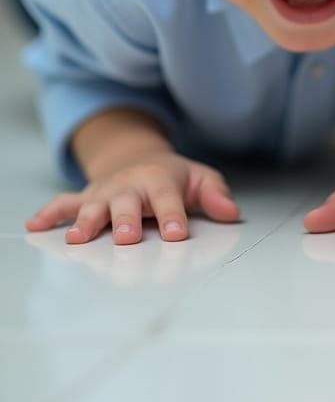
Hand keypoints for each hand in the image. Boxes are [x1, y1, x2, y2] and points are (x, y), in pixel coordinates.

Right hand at [25, 152, 239, 244]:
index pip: (168, 199)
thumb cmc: (175, 178)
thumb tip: (232, 212)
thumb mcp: (201, 180)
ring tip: (78, 240)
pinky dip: (50, 214)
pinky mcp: (86, 199)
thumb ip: (216, 195)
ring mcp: (105, 193)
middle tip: (128, 239)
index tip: (177, 235)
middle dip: (126, 221)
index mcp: (160, 179)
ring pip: (94, 207)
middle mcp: (129, 185)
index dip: (173, 217)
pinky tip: (35, 225)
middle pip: (127, 203)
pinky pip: (64, 205)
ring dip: (87, 222)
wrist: (141, 161)